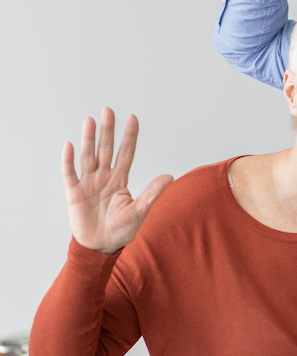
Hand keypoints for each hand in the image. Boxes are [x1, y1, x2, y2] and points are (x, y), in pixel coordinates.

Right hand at [63, 108, 172, 254]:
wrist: (101, 245)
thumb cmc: (121, 229)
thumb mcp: (140, 210)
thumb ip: (152, 192)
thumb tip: (169, 176)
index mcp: (120, 179)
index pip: (126, 153)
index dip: (129, 136)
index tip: (133, 118)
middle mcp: (104, 177)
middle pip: (106, 149)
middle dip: (108, 130)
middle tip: (109, 110)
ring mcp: (88, 183)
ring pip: (89, 156)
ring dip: (89, 138)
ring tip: (90, 120)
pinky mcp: (74, 192)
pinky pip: (70, 173)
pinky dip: (69, 159)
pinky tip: (70, 144)